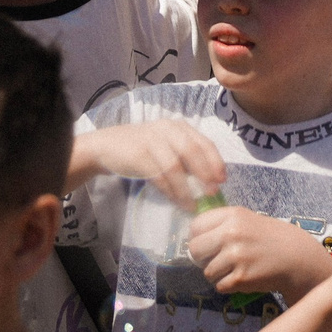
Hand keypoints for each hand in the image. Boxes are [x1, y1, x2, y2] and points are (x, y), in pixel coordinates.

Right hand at [79, 119, 230, 209]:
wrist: (108, 145)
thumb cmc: (145, 149)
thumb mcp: (168, 146)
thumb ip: (187, 159)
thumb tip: (210, 181)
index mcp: (179, 127)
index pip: (204, 142)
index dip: (216, 161)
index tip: (223, 179)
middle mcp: (168, 129)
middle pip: (192, 152)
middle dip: (205, 174)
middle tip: (212, 193)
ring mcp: (152, 140)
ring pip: (175, 166)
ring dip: (186, 189)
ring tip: (193, 204)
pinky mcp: (138, 154)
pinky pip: (158, 176)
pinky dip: (170, 191)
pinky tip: (176, 201)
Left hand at [189, 204, 331, 297]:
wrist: (298, 258)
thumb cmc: (272, 238)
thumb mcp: (249, 220)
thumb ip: (224, 224)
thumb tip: (194, 236)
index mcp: (233, 215)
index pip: (195, 226)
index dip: (199, 237)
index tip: (208, 243)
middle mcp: (232, 233)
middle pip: (195, 249)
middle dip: (203, 258)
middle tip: (218, 259)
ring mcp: (236, 256)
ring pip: (207, 272)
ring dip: (218, 274)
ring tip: (236, 269)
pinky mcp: (241, 278)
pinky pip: (219, 286)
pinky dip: (229, 286)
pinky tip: (243, 278)